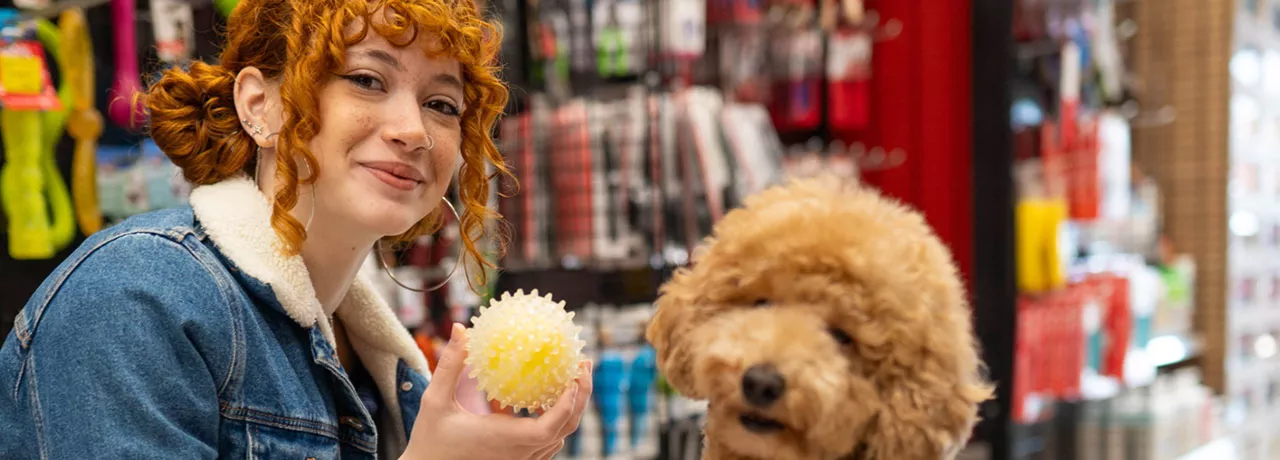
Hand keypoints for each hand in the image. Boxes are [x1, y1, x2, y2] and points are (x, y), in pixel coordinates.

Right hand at [402, 323, 592, 459]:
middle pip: (565, 429)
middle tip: (583, 364)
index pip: (549, 427)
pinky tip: (547, 397)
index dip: (568, 404)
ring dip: (571, 408)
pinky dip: (555, 421)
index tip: (574, 376)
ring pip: (558, 437)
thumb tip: (459, 329)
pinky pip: (546, 442)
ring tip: (572, 376)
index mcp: (503, 439)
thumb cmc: (429, 440)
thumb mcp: (435, 401)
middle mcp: (517, 454)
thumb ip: (449, 366)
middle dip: (581, 397)